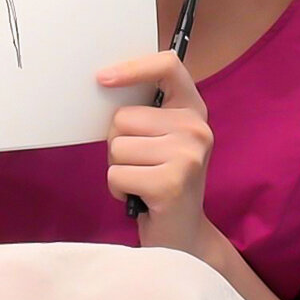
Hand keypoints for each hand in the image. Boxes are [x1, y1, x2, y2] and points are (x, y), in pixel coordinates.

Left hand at [96, 50, 214, 255]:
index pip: (168, 65)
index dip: (134, 67)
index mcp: (193, 107)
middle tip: (140, 163)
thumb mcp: (162, 136)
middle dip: (119, 142)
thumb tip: (104, 83)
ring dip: (118, 167)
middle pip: (124, 116)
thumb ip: (145, 111)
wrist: (182, 235)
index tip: (103, 78)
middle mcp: (196, 127)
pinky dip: (118, 189)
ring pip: (117, 146)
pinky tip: (139, 196)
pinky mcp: (172, 183)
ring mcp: (188, 154)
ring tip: (141, 179)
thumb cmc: (161, 178)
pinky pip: (116, 173)